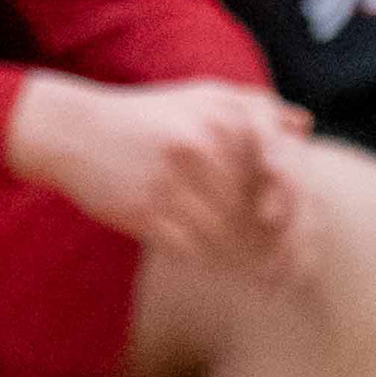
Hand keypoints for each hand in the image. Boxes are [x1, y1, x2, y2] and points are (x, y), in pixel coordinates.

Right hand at [8, 75, 311, 266]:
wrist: (71, 131)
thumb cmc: (145, 116)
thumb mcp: (200, 95)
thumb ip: (256, 106)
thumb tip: (303, 125)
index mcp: (224, 117)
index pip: (282, 172)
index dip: (298, 210)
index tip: (304, 233)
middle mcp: (201, 147)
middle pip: (258, 208)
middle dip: (280, 246)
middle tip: (293, 273)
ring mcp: (171, 180)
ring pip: (229, 234)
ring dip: (251, 262)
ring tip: (270, 281)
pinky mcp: (144, 211)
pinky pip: (194, 248)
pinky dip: (215, 264)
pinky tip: (228, 272)